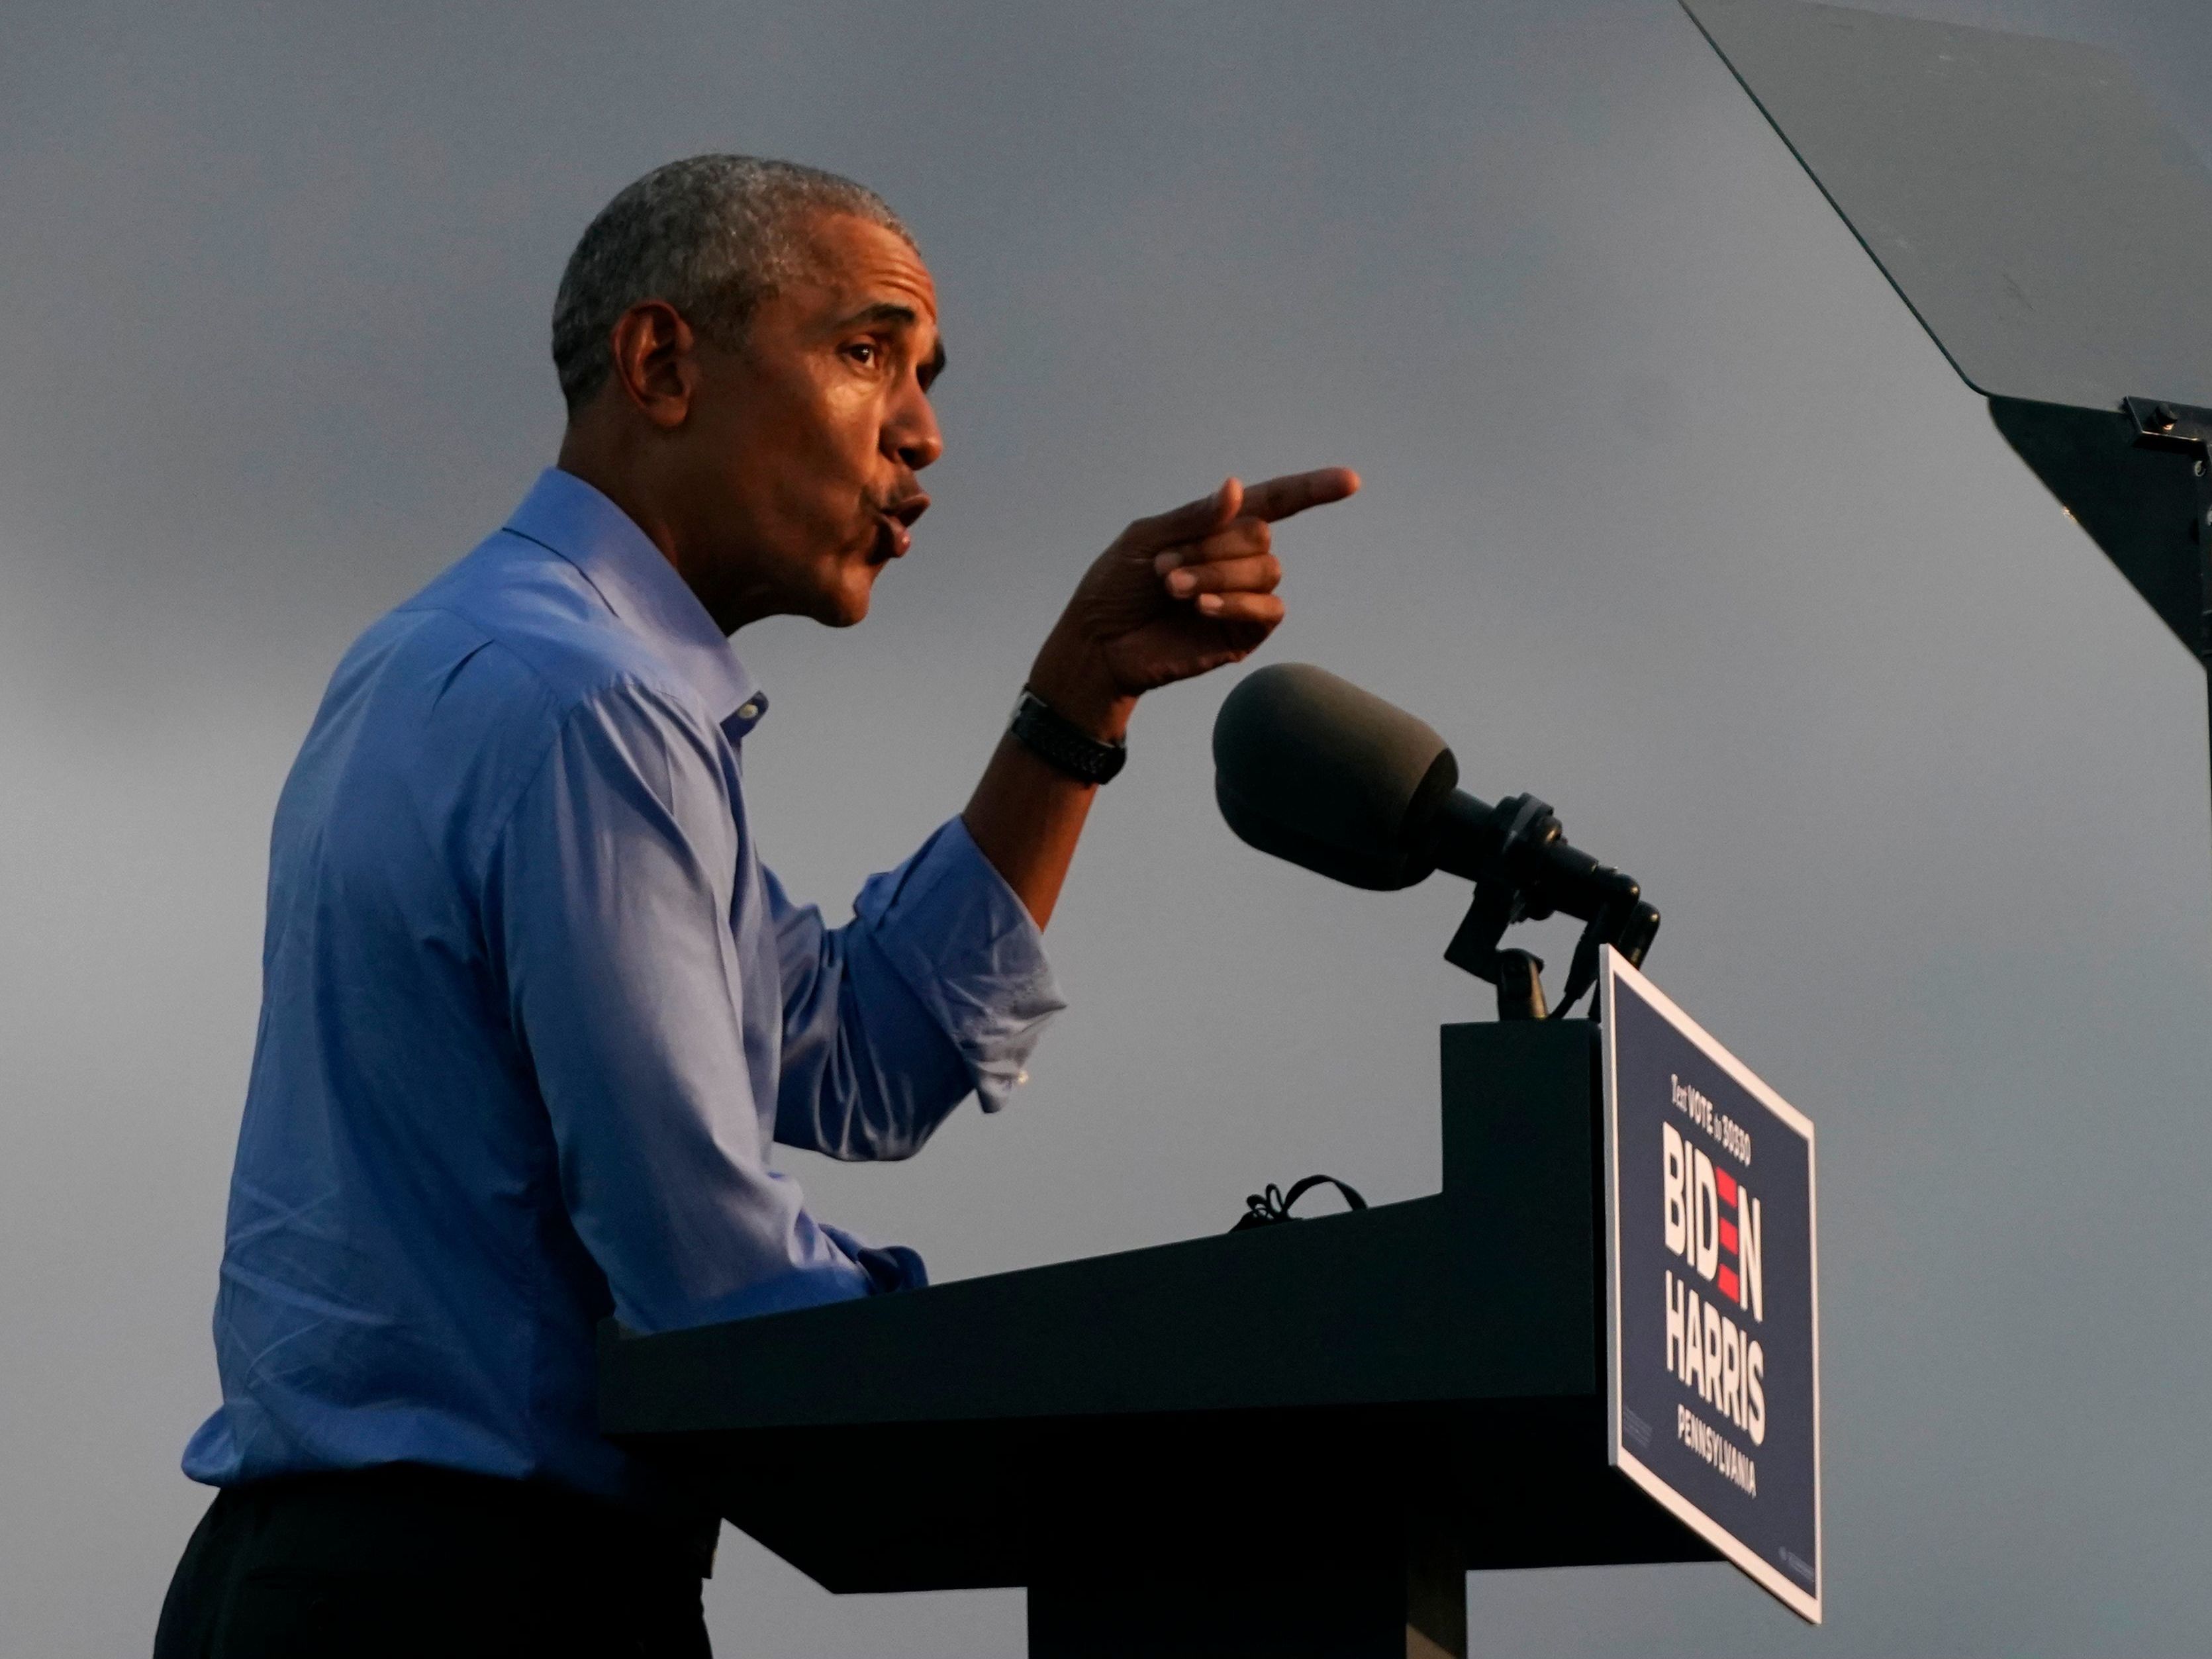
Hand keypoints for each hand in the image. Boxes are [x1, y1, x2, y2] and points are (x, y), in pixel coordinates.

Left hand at [1027, 467, 1361, 738]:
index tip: (1351, 481)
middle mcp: (1238, 560)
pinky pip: (1269, 610)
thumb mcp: (1145, 539)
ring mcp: (1246, 598)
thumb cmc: (1115, 588)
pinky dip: (1238, 602)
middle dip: (1212, 548)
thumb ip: (1194, 517)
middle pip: (1260, 536)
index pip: (1277, 501)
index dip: (1313, 490)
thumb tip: (1238, 488)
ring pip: (1266, 570)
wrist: (1098, 645)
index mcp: (1218, 528)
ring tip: (1173, 589)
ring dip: (1217, 574)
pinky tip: (1203, 608)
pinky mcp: (1246, 634)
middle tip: (1164, 569)